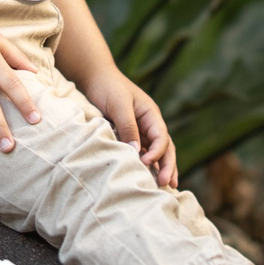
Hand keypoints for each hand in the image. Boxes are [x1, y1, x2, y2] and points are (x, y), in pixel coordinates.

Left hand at [76, 66, 175, 187]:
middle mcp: (149, 124)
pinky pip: (142, 153)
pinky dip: (147, 165)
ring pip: (156, 152)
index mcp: (151, 114)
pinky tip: (147, 177)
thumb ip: (128, 127)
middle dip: (167, 165)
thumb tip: (136, 152)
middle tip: (166, 184)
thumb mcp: (119, 105)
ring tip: (165, 186)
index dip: (157, 152)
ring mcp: (141, 131)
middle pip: (165, 148)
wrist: (96, 78)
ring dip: (161, 168)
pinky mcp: (130, 137)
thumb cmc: (108, 88)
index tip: (146, 162)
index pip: (161, 136)